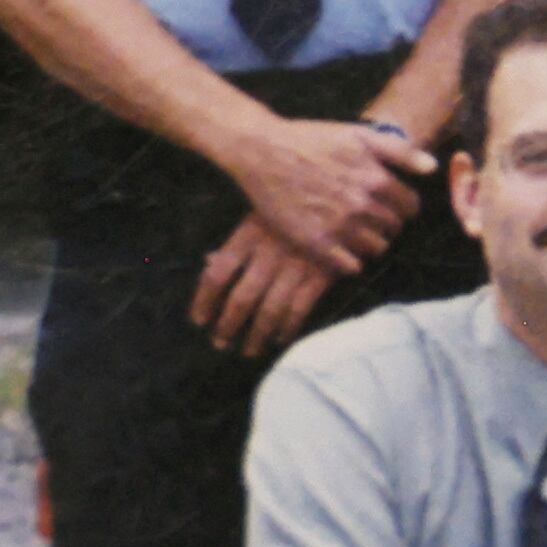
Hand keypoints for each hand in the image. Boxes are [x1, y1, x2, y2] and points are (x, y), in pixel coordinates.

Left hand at [189, 215, 333, 356]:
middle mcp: (270, 251)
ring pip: (270, 309)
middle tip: (220, 343)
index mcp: (250, 233)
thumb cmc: (298, 205)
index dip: (204, 301)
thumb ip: (238, 240)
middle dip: (228, 325)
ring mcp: (298, 264)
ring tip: (250, 350)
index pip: (217, 273)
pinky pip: (300, 308)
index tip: (199, 320)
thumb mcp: (263, 213)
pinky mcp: (323, 273)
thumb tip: (208, 261)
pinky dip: (289, 327)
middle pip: (242, 298)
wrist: (347, 196)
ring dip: (257, 335)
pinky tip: (281, 337)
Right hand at [224, 118, 432, 275]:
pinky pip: (350, 266)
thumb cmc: (313, 140)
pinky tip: (341, 247)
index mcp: (377, 180)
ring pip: (376, 249)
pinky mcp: (315, 243)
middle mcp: (362, 206)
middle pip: (394, 229)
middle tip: (372, 219)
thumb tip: (433, 167)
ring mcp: (338, 226)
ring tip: (356, 233)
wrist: (263, 151)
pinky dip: (351, 260)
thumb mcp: (360, 135)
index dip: (404, 207)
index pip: (411, 207)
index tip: (392, 206)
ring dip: (371, 243)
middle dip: (388, 225)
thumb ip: (400, 152)